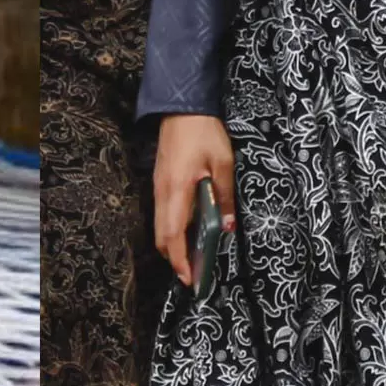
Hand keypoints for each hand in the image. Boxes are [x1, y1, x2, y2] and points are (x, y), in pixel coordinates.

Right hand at [152, 115, 237, 288]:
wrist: (182, 106)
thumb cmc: (204, 132)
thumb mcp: (223, 163)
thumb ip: (225, 196)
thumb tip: (227, 226)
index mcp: (177, 189)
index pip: (172, 234)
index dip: (180, 260)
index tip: (190, 279)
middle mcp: (162, 192)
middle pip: (161, 237)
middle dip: (175, 260)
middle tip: (195, 276)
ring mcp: (158, 188)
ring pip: (160, 227)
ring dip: (173, 246)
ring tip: (194, 259)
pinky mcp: (160, 183)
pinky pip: (162, 215)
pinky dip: (173, 231)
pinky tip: (189, 234)